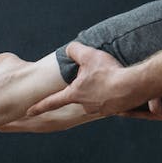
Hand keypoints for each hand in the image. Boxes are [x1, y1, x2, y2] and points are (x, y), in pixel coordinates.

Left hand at [25, 42, 139, 119]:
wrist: (133, 85)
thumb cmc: (109, 72)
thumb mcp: (89, 55)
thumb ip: (74, 50)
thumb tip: (68, 49)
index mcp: (75, 94)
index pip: (52, 101)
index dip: (39, 106)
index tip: (28, 113)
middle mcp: (85, 105)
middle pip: (80, 95)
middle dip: (86, 86)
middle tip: (99, 75)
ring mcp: (99, 109)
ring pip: (95, 98)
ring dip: (100, 90)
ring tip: (112, 79)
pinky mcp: (113, 110)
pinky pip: (110, 100)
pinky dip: (113, 93)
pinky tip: (120, 86)